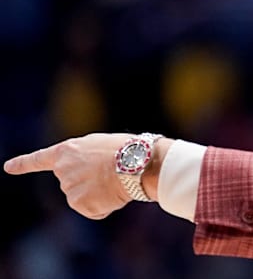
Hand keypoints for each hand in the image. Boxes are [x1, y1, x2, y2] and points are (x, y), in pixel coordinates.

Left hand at [4, 133, 133, 218]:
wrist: (134, 162)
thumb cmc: (126, 150)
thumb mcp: (100, 147)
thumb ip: (86, 160)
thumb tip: (91, 180)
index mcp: (67, 151)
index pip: (40, 159)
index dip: (23, 164)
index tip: (8, 167)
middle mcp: (62, 170)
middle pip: (73, 184)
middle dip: (90, 183)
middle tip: (111, 173)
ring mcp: (69, 187)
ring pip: (84, 198)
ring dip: (100, 195)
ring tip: (116, 181)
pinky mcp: (78, 203)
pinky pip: (94, 211)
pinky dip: (105, 207)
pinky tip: (114, 194)